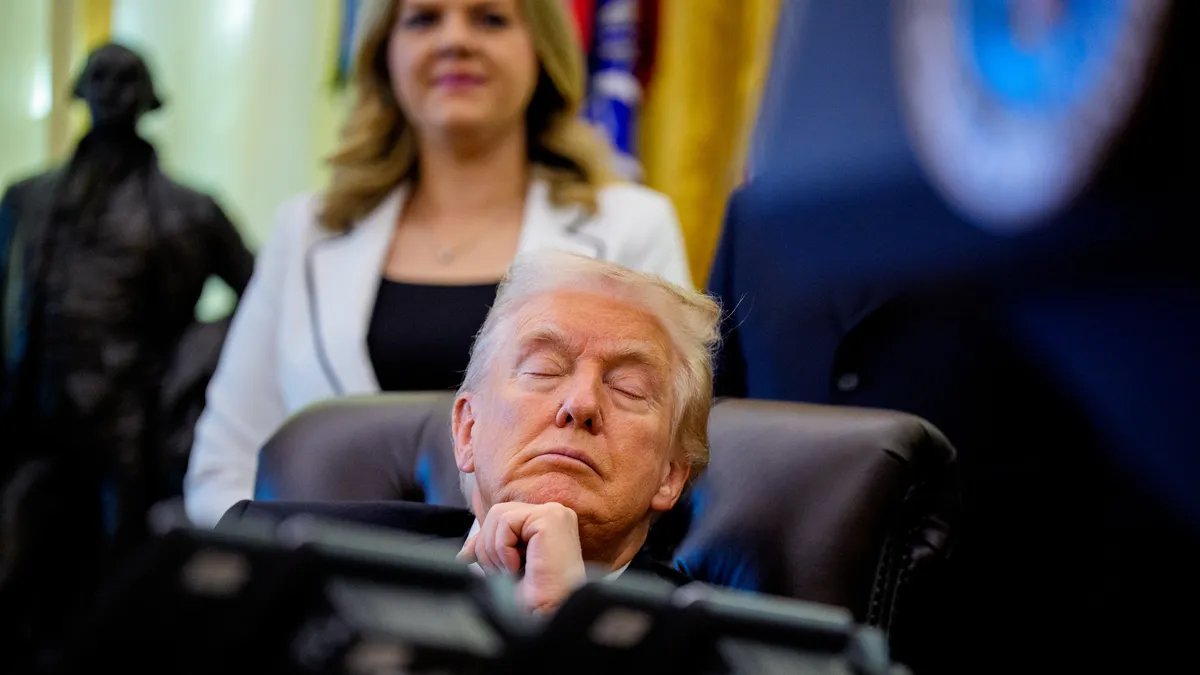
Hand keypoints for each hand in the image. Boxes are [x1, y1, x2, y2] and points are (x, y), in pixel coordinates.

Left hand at [458, 501, 587, 613]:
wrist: (553, 615)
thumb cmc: (537, 599)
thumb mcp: (505, 569)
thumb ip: (489, 551)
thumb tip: (464, 553)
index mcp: (546, 524)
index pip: (503, 517)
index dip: (483, 539)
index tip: (469, 559)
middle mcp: (553, 514)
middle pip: (498, 512)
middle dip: (487, 545)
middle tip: (500, 572)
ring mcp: (554, 514)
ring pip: (499, 515)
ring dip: (495, 550)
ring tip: (511, 570)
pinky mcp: (550, 518)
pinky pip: (507, 522)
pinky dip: (503, 548)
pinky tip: (518, 566)